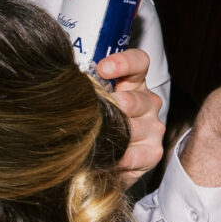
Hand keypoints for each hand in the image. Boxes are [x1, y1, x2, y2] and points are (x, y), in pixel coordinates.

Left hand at [95, 48, 167, 185]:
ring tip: (92, 139)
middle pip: (133, 100)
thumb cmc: (98, 124)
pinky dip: (114, 157)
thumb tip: (66, 85)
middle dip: (110, 108)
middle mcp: (149, 102)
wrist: (107, 159)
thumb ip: (86, 90)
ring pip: (131, 128)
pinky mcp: (153, 152)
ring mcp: (154, 127)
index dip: (123, 63)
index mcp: (134, 83)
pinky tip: (103, 157)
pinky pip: (132, 154)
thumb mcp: (92, 101)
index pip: (138, 63)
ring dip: (110, 135)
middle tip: (92, 115)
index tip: (102, 70)